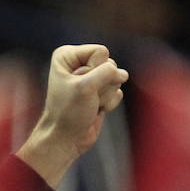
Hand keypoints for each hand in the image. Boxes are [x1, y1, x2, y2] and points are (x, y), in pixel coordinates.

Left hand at [16, 45, 128, 187]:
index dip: (96, 69)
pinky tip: (95, 109)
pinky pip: (117, 90)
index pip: (100, 51)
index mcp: (67, 56)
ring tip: (90, 104)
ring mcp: (90, 78)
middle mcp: (78, 64)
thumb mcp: (86, 87)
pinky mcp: (99, 91)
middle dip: (102, 83)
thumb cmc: (69, 112)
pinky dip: (109, 102)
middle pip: (110, 64)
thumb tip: (123, 74)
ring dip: (106, 94)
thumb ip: (108, 72)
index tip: (80, 85)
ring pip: (116, 77)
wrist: (66, 138)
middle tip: (86, 97)